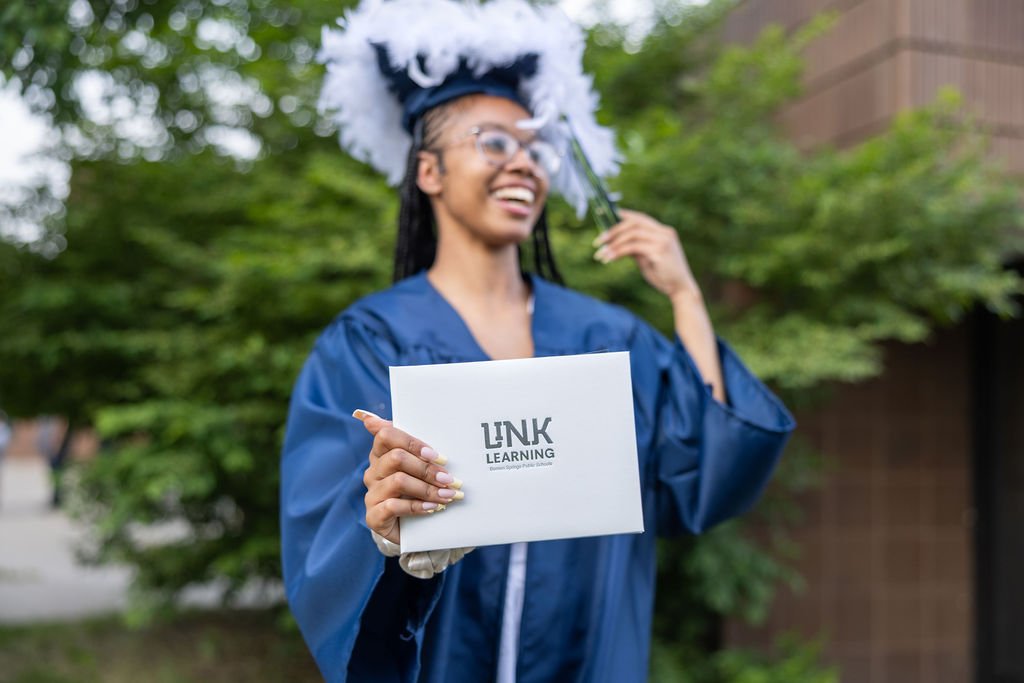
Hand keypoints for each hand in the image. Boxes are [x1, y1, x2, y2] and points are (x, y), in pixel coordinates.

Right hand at [354, 410, 463, 544]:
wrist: (409, 529)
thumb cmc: (416, 490)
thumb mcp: (417, 465)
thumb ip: (412, 444)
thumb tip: (376, 416)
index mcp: (381, 453)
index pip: (386, 435)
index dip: (412, 443)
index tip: (436, 455)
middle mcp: (373, 471)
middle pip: (396, 458)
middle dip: (426, 468)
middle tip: (449, 479)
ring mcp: (372, 494)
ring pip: (398, 481)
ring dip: (427, 488)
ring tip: (447, 495)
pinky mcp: (373, 516)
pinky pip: (394, 506)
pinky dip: (417, 506)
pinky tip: (432, 508)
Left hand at [593, 209, 699, 299]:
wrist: (681, 290)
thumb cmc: (664, 276)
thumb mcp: (646, 258)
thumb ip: (636, 248)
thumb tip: (617, 241)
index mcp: (663, 232)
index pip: (640, 218)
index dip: (622, 216)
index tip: (605, 218)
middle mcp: (665, 232)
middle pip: (634, 223)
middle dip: (613, 230)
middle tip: (597, 241)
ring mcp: (663, 240)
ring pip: (632, 234)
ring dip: (613, 243)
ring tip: (600, 254)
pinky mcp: (660, 251)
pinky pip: (633, 247)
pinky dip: (618, 252)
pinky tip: (608, 259)